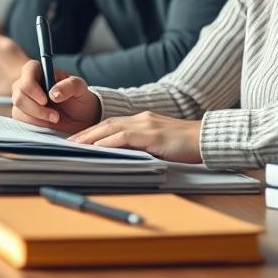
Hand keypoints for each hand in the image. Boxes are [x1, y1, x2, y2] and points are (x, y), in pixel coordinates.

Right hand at [10, 60, 99, 135]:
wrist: (80, 118)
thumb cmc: (79, 98)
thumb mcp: (80, 88)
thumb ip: (70, 86)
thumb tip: (53, 93)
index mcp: (41, 71)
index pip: (28, 70)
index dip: (32, 85)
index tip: (45, 100)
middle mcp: (29, 83)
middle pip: (20, 93)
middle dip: (36, 108)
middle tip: (55, 116)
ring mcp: (24, 99)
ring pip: (18, 108)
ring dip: (36, 117)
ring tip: (55, 119)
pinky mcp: (23, 114)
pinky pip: (19, 119)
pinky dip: (34, 124)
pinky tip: (47, 124)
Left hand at [68, 113, 203, 162]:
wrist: (209, 139)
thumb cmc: (187, 146)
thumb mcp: (160, 144)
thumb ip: (143, 146)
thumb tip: (122, 158)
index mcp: (143, 121)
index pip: (111, 124)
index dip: (93, 132)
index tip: (78, 140)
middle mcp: (142, 119)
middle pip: (106, 124)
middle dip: (86, 134)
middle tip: (69, 143)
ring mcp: (147, 125)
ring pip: (111, 128)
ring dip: (91, 137)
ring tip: (76, 146)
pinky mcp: (153, 135)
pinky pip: (125, 137)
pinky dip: (108, 142)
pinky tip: (97, 148)